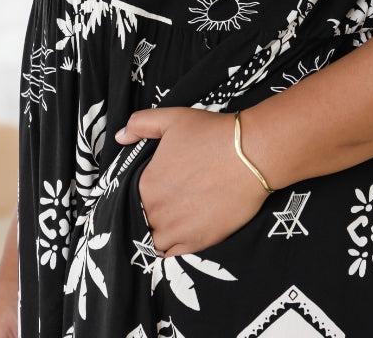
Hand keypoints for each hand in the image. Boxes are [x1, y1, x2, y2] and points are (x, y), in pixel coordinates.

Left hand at [115, 107, 268, 257]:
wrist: (252, 155)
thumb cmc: (211, 134)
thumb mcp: (172, 118)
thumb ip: (140, 124)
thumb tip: (120, 137)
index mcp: (147, 184)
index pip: (127, 199)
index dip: (135, 195)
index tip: (146, 189)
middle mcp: (158, 212)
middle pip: (140, 221)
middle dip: (145, 213)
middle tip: (160, 202)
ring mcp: (178, 231)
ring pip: (154, 241)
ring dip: (156, 232)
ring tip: (168, 219)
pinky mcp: (199, 242)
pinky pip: (173, 254)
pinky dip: (171, 246)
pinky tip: (178, 232)